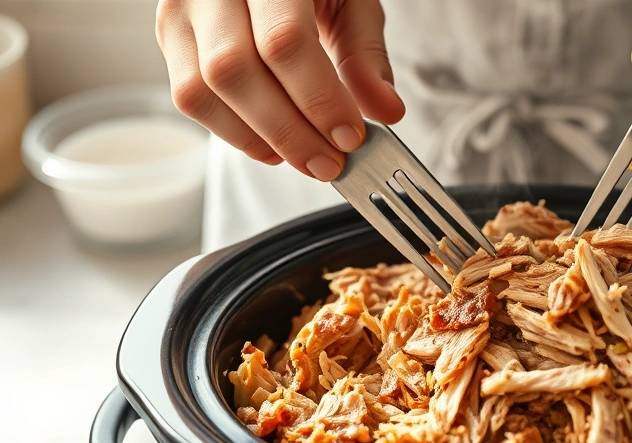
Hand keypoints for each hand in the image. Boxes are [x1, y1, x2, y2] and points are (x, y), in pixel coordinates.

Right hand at [155, 0, 404, 180]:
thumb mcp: (351, 1)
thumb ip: (365, 55)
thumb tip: (385, 111)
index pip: (284, 40)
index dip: (318, 98)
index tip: (350, 136)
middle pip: (234, 70)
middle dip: (289, 131)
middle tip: (329, 162)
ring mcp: (182, 9)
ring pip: (202, 90)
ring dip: (258, 139)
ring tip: (305, 158)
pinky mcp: (170, 34)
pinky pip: (189, 97)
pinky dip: (233, 133)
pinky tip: (272, 144)